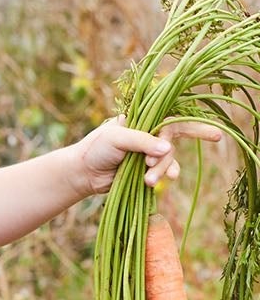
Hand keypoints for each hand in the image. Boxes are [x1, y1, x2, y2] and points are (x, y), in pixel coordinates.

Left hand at [75, 116, 222, 197]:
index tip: (217, 135)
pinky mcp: (146, 170)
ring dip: (161, 169)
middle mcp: (150, 134)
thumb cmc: (96, 148)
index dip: (196, 126)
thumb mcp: (117, 138)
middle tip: (190, 150)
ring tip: (147, 179)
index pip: (173, 119)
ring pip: (167, 159)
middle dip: (178, 149)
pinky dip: (164, 176)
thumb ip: (142, 141)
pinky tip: (161, 181)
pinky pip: (163, 172)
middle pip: (173, 140)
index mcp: (144, 119)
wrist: (82, 172)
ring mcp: (148, 153)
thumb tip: (167, 149)